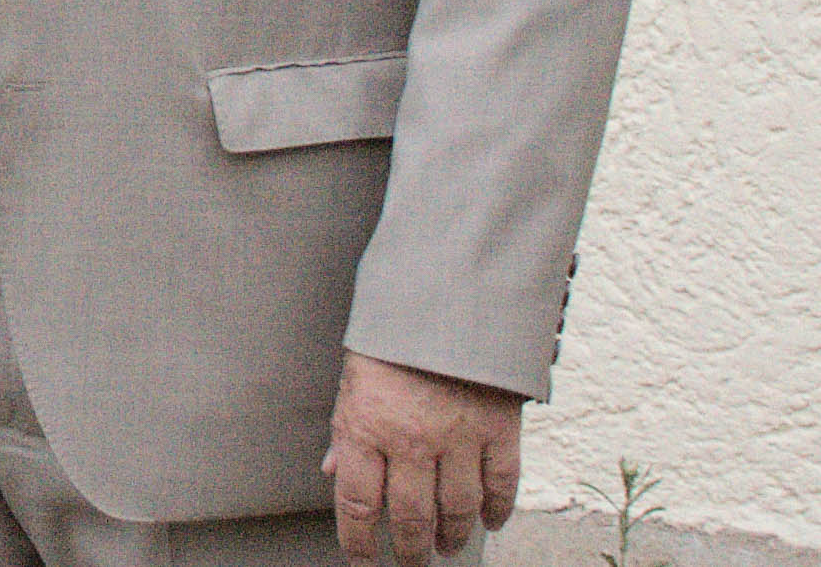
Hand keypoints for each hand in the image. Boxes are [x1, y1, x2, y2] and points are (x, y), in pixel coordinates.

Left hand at [324, 350, 524, 562]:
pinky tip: (490, 520)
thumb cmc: (393, 333)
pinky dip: (498, 510)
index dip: (358, 541)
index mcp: (365, 427)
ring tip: (446, 547)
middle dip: (409, 549)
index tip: (360, 558)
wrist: (446, 294)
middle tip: (411, 562)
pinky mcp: (499, 431)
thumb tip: (333, 470)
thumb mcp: (352, 376)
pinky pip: (501, 485)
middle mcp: (410, 441)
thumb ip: (346, 429)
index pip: (356, 504)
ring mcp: (458, 439)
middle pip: (410, 517)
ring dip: (452, 537)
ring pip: (456, 510)